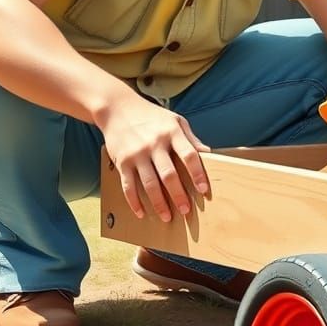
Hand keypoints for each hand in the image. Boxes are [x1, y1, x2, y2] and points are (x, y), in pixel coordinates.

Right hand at [100, 92, 209, 222]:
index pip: (189, 155)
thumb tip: (209, 154)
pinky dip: (134, 202)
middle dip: (178, 195)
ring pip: (149, 184)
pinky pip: (128, 186)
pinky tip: (141, 213)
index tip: (204, 190)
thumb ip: (191, 138)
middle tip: (186, 211)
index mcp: (172, 133)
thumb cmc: (152, 117)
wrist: (117, 108)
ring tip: (167, 217)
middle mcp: (154, 144)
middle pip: (169, 174)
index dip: (198, 174)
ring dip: (158, 203)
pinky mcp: (122, 161)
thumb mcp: (175, 121)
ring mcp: (137, 154)